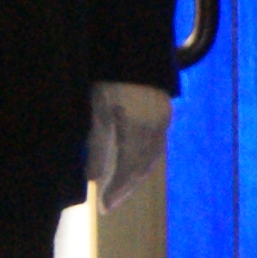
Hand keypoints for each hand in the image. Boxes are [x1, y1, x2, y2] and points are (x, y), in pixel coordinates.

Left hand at [87, 81, 174, 210]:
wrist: (134, 50)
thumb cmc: (110, 77)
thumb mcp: (97, 109)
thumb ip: (96, 143)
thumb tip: (93, 177)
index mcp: (138, 125)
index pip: (128, 167)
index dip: (116, 189)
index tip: (104, 207)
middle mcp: (156, 125)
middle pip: (142, 166)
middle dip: (125, 188)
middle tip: (109, 205)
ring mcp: (163, 118)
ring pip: (151, 156)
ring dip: (135, 176)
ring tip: (118, 191)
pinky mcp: (163, 113)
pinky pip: (155, 145)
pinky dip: (143, 161)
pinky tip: (132, 167)